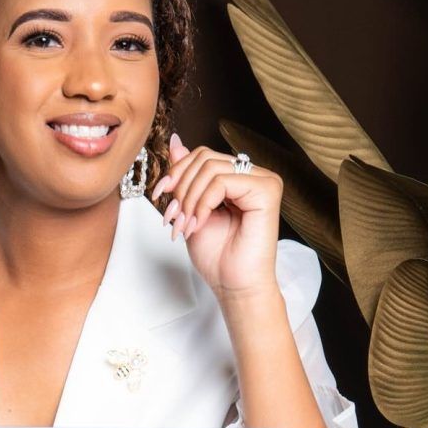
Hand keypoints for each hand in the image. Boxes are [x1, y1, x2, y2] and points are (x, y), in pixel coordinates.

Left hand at [150, 133, 282, 300]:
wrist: (233, 286)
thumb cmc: (217, 256)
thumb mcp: (190, 208)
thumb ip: (186, 176)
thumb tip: (175, 141)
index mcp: (237, 177)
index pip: (201, 155)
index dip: (176, 172)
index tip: (160, 197)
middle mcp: (253, 175)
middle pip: (204, 157)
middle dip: (180, 187)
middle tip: (173, 218)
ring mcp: (263, 180)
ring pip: (210, 168)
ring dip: (188, 199)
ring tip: (185, 225)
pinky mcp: (267, 190)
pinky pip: (222, 181)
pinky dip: (202, 203)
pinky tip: (200, 223)